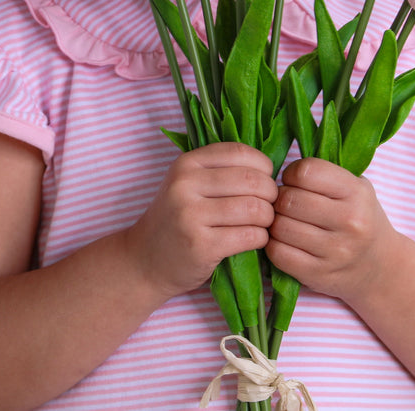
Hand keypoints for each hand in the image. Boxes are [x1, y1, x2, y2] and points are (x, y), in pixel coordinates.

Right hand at [122, 142, 277, 299]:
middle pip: (252, 180)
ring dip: (267, 219)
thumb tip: (271, 168)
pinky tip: (252, 240)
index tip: (264, 182)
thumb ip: (220, 170)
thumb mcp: (187, 185)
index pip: (239, 152)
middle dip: (270, 195)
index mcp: (186, 163)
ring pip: (254, 208)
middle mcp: (185, 185)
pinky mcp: (201, 245)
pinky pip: (250, 235)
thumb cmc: (175, 220)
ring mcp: (191, 215)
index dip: (263, 167)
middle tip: (268, 207)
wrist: (143, 261)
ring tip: (261, 224)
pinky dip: (260, 238)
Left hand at [265, 158, 398, 303]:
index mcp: (357, 193)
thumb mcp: (356, 188)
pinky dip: (274, 245)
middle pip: (289, 200)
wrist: (379, 267)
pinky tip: (284, 241)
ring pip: (280, 227)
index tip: (293, 182)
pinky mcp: (319, 275)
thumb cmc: (359, 218)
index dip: (291, 173)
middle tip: (285, 203)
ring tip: (285, 221)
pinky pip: (278, 254)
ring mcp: (336, 251)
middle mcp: (350, 222)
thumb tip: (279, 168)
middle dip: (279, 199)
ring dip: (274, 222)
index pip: (306, 172)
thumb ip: (325, 175)